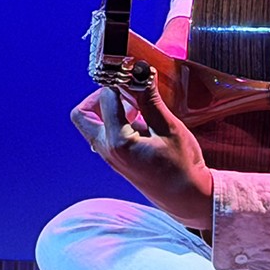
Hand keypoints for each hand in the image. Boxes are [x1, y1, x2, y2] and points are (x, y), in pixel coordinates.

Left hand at [72, 67, 214, 234]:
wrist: (186, 197)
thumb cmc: (182, 166)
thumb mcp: (169, 129)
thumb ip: (151, 101)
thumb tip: (141, 73)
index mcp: (118, 142)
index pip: (107, 98)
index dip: (120, 81)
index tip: (134, 71)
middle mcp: (107, 149)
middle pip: (82, 114)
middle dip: (99, 96)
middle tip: (124, 90)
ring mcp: (109, 156)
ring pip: (92, 124)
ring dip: (108, 108)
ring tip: (138, 105)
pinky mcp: (116, 158)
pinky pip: (104, 133)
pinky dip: (115, 120)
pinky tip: (141, 119)